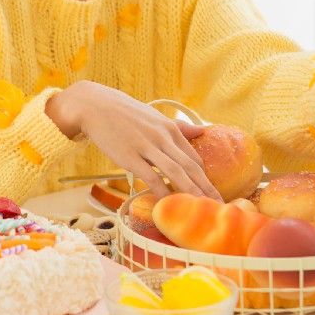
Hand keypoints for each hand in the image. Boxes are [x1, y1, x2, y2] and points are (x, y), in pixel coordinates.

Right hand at [46, 81, 221, 200]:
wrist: (95, 106)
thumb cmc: (125, 113)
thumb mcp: (155, 116)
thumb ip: (180, 127)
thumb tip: (204, 130)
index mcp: (171, 128)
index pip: (194, 158)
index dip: (206, 178)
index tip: (215, 195)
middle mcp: (163, 137)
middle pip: (190, 167)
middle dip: (206, 188)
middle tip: (219, 207)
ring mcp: (147, 147)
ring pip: (175, 172)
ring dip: (190, 192)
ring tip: (201, 208)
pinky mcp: (130, 156)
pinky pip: (151, 177)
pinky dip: (162, 191)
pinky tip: (169, 203)